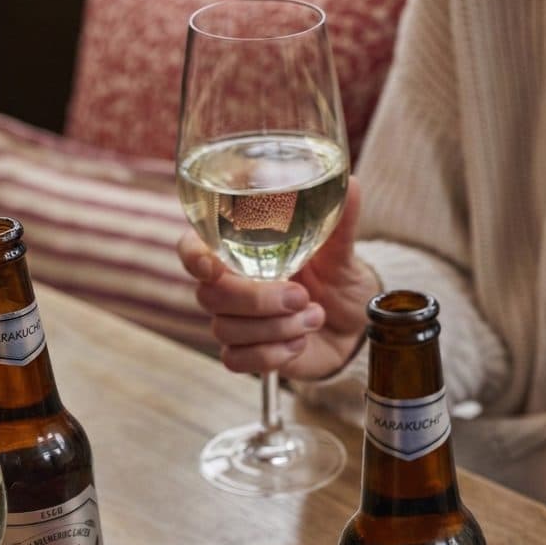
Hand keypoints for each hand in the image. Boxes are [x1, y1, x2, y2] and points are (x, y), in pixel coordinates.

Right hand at [178, 176, 380, 378]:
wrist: (352, 327)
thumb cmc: (338, 282)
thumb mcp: (341, 252)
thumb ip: (338, 221)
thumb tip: (352, 184)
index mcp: (239, 252)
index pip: (193, 249)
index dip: (192, 256)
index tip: (210, 265)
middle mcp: (230, 287)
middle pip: (210, 295)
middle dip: (256, 299)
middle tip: (301, 296)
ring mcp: (235, 323)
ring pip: (226, 330)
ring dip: (276, 328)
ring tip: (315, 317)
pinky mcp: (247, 354)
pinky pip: (237, 360)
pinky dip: (271, 355)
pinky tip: (299, 344)